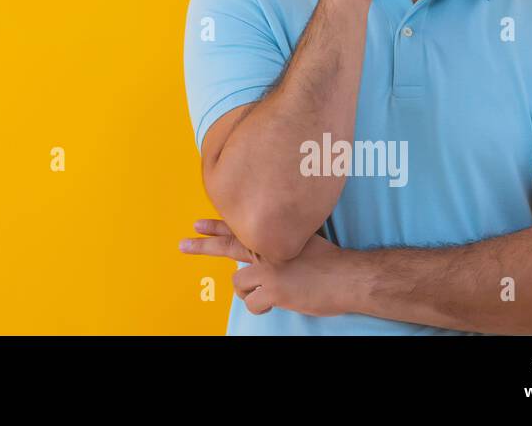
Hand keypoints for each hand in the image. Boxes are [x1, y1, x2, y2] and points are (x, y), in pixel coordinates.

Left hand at [179, 218, 355, 317]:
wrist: (349, 276)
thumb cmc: (330, 262)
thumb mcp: (303, 240)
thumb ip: (281, 242)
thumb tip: (264, 251)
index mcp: (274, 236)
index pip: (238, 227)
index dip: (216, 226)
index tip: (197, 224)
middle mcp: (267, 248)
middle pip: (227, 245)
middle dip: (202, 246)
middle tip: (182, 244)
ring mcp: (269, 268)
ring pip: (238, 283)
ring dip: (251, 292)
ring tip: (272, 293)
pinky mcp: (273, 289)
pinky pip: (252, 303)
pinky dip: (262, 307)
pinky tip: (277, 303)